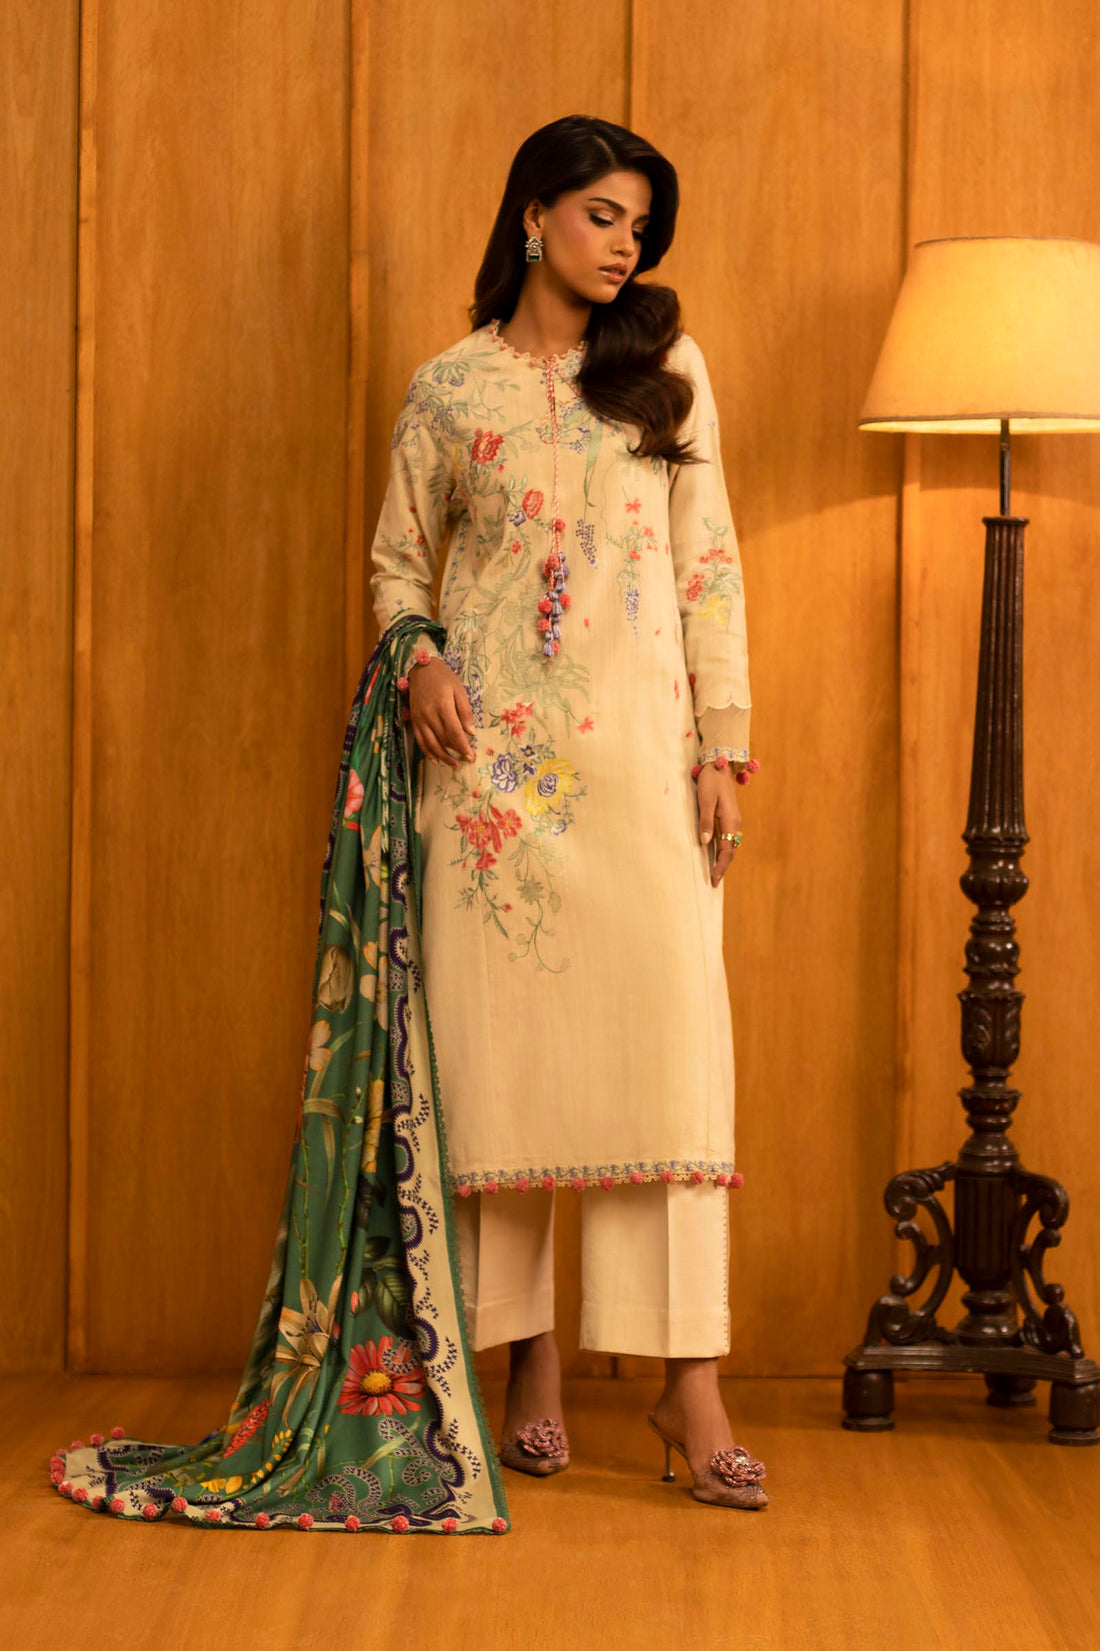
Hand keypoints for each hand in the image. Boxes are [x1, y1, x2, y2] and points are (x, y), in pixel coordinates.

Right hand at [408, 658, 477, 768]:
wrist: (421, 669)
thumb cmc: (443, 678)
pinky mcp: (414, 720)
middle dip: (456, 753)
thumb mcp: (459, 690)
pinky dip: (428, 752)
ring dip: (443, 757)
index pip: (454, 732)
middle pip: (443, 740)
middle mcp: (429, 714)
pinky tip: (436, 760)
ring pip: (431, 744)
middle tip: (467, 760)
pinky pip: (420, 740)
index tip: (471, 756)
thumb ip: (465, 712)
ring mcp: (420, 719)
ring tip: (454, 765)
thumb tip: (471, 732)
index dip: (463, 747)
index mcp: (443, 705)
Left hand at [696, 765, 742, 886]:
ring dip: (723, 860)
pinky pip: (728, 838)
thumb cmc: (710, 781)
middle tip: (714, 882)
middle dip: (723, 867)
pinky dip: (723, 850)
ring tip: (715, 873)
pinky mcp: (729, 817)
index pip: (727, 850)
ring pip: (730, 845)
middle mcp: (735, 823)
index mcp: (731, 820)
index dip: (720, 866)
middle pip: (731, 850)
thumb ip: (706, 822)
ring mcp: (733, 820)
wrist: (719, 765)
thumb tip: (705, 843)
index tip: (713, 879)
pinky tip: (716, 855)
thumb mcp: (705, 801)